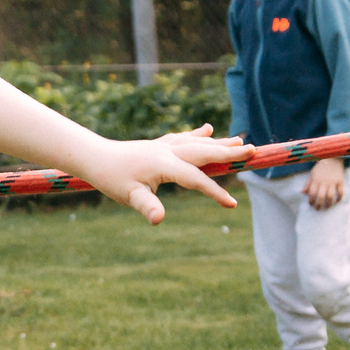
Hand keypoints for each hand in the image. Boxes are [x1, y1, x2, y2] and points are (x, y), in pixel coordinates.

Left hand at [80, 124, 245, 223]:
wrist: (96, 157)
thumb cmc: (112, 179)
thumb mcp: (129, 196)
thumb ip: (146, 206)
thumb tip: (158, 219)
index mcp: (165, 165)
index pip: (196, 179)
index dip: (214, 192)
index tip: (232, 205)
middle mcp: (169, 151)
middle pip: (205, 152)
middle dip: (229, 153)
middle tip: (253, 151)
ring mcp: (164, 146)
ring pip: (198, 143)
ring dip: (219, 143)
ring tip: (241, 142)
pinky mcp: (159, 145)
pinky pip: (183, 138)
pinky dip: (197, 135)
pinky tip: (208, 130)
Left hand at [304, 156, 346, 208]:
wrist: (333, 157)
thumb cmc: (321, 167)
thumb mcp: (312, 173)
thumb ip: (308, 183)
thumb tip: (302, 192)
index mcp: (316, 180)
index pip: (312, 193)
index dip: (311, 201)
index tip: (311, 204)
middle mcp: (324, 182)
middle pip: (321, 197)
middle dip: (319, 205)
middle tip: (318, 209)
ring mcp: (333, 182)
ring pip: (331, 196)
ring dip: (328, 204)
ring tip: (327, 207)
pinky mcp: (340, 181)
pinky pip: (341, 192)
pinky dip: (339, 198)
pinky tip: (336, 201)